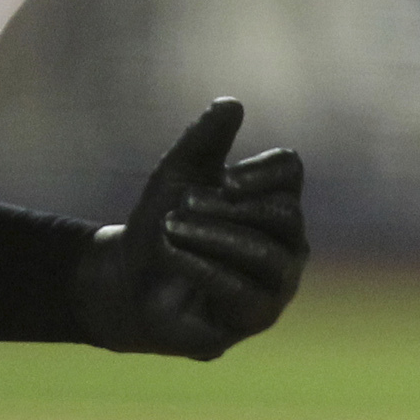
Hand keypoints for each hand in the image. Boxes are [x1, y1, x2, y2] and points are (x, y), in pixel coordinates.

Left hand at [76, 99, 307, 360]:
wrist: (129, 281)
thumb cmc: (162, 222)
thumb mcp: (177, 174)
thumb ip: (204, 138)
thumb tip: (232, 103)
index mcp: (274, 198)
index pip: (290, 171)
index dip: (261, 171)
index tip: (223, 178)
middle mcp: (289, 241)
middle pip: (283, 213)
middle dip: (228, 208)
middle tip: (181, 203)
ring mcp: (279, 282)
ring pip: (267, 253)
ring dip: (215, 237)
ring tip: (172, 228)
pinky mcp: (259, 317)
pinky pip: (244, 292)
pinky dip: (205, 269)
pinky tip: (174, 255)